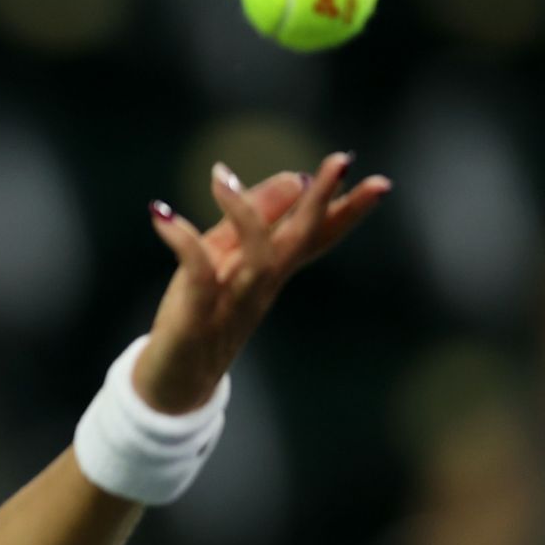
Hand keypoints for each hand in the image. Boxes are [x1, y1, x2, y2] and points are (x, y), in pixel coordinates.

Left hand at [132, 152, 390, 412]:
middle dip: (321, 202)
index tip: (381, 183)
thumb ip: (254, 217)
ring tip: (222, 175)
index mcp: (272, 272)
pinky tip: (163, 214)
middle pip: (300, 242)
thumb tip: (294, 176)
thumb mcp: (226, 257)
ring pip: (258, 259)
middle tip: (341, 161)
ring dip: (246, 214)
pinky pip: (199, 276)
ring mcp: (233, 304)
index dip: (348, 212)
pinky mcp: (199, 319)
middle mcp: (261, 287)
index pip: (316, 237)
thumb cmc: (201, 313)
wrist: (174, 383)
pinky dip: (183, 242)